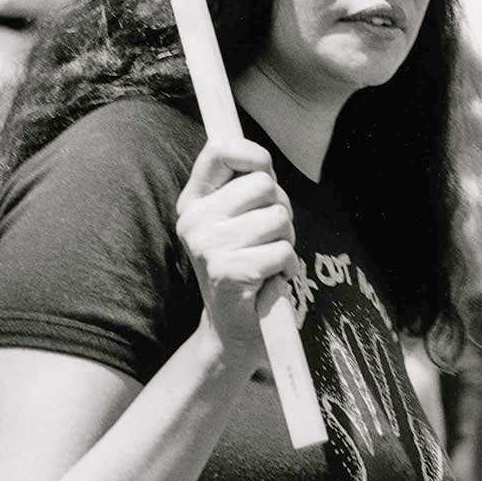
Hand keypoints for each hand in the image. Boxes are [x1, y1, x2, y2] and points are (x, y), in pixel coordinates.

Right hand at [176, 139, 295, 364]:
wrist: (232, 330)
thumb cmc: (246, 266)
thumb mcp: (237, 220)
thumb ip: (244, 187)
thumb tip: (260, 158)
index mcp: (194, 202)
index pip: (220, 150)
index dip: (254, 154)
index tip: (266, 173)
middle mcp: (195, 220)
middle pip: (264, 184)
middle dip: (280, 210)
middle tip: (267, 238)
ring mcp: (209, 246)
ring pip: (279, 218)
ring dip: (286, 241)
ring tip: (267, 261)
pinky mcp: (229, 271)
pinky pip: (283, 251)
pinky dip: (287, 267)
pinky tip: (269, 281)